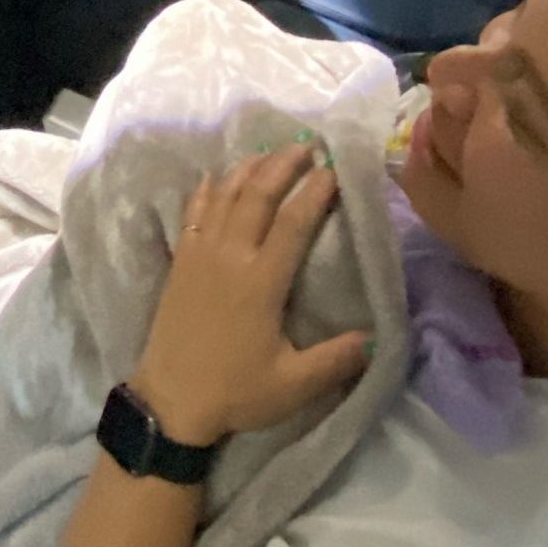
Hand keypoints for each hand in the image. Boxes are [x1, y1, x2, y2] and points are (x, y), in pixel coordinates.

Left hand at [131, 145, 371, 448]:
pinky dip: (207, 189)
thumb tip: (378, 337)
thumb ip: (337, 359)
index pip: (292, 223)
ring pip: (225, 197)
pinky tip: (216, 175)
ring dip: (248, 169)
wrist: (169, 401)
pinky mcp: (180, 263)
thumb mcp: (293, 384)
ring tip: (271, 151)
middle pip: (256, 196)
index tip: (333, 169)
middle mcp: (229, 258)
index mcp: (261, 282)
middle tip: (307, 145)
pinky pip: (194, 213)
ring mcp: (200, 256)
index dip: (314, 192)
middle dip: (283, 165)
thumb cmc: (234, 392)